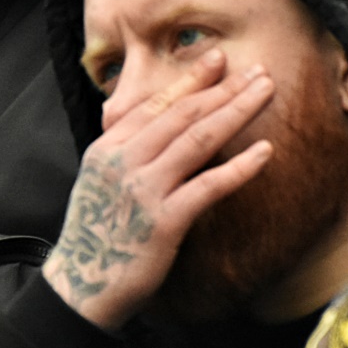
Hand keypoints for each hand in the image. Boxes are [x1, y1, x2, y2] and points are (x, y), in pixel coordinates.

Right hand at [42, 51, 273, 330]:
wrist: (82, 287)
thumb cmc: (97, 236)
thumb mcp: (99, 182)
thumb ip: (125, 152)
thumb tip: (156, 126)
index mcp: (106, 149)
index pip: (154, 104)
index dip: (190, 80)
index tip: (218, 60)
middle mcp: (123, 161)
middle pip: (182, 114)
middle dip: (223, 88)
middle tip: (258, 70)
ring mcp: (143, 190)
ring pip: (198, 139)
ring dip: (236, 110)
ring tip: (265, 92)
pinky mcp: (164, 222)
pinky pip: (209, 186)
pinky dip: (239, 167)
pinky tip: (266, 152)